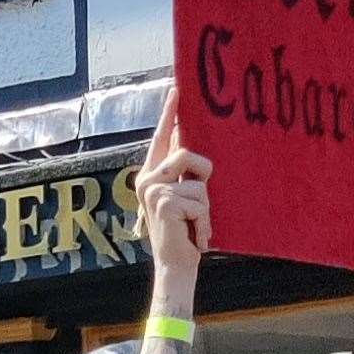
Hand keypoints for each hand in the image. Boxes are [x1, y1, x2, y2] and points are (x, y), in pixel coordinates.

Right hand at [136, 91, 212, 277]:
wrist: (175, 265)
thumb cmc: (184, 232)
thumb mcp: (185, 198)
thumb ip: (184, 174)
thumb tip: (192, 146)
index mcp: (151, 175)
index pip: (161, 138)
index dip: (169, 113)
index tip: (177, 88)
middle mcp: (147, 179)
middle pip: (187, 152)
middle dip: (203, 175)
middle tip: (198, 207)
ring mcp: (152, 190)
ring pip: (198, 180)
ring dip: (205, 207)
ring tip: (194, 226)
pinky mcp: (163, 202)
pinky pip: (199, 200)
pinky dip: (203, 221)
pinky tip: (193, 235)